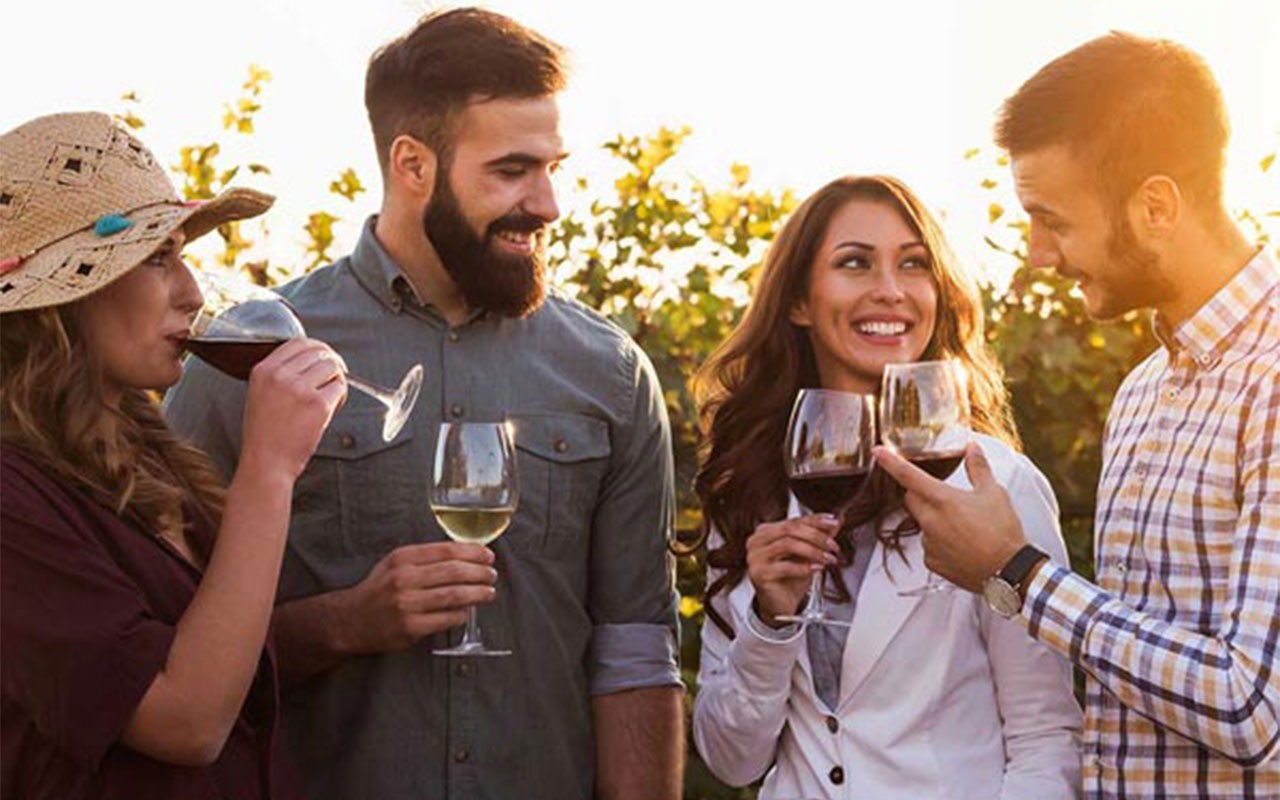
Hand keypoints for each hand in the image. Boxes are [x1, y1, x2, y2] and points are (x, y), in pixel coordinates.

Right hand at [240, 338, 346, 481]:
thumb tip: (312, 359)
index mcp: (263, 370)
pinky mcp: (318, 404)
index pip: (298, 342)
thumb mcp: (260, 395)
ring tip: (330, 398)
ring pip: (332, 367)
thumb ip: (280, 375)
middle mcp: (279, 376)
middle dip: (332, 364)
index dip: (317, 348)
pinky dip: (341, 397)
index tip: (325, 358)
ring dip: (337, 380)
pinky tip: (332, 409)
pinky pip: (340, 387)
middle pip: (319, 352)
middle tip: (335, 378)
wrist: (266, 464)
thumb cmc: (265, 435)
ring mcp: (299, 389)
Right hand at [343, 542, 497, 651]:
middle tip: (492, 575)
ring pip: (454, 595)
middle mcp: (404, 579)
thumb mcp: (395, 563)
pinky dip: (461, 614)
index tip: (487, 556)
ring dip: (477, 593)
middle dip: (480, 573)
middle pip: (454, 571)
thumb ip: (425, 558)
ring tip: (489, 592)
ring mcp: (406, 604)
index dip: (472, 552)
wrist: (349, 620)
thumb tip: (465, 556)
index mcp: (403, 559)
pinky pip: (446, 618)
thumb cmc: (378, 589)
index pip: (446, 550)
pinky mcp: (409, 627)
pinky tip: (467, 611)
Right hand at [746, 514, 839, 625]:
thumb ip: (819, 537)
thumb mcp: (808, 554)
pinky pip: (784, 567)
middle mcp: (757, 541)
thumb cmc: (791, 578)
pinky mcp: (758, 574)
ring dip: (813, 551)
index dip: (815, 520)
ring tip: (827, 558)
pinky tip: (816, 568)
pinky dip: (804, 567)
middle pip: (790, 529)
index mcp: (766, 531)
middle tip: (832, 545)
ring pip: (787, 544)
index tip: (833, 522)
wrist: (781, 604)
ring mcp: (755, 557)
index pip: (793, 520)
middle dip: (816, 536)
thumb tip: (834, 523)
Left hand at [872, 441, 1024, 591]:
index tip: (877, 452)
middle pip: (911, 499)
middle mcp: (930, 521)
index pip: (908, 475)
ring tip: (963, 527)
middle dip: (920, 494)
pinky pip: (929, 546)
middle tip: (944, 497)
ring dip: (934, 521)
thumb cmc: (1003, 532)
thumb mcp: (994, 493)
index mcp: (943, 500)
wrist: (1008, 572)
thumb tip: (972, 448)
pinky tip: (961, 545)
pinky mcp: (932, 562)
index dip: (890, 461)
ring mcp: (929, 543)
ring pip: (922, 524)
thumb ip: (978, 468)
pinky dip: (940, 543)